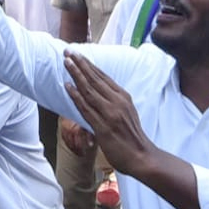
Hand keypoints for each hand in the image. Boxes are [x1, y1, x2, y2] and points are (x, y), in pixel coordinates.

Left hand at [63, 50, 152, 175]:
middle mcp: (117, 102)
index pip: (103, 76)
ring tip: (66, 62)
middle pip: (95, 79)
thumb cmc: (132, 136)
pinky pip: (86, 108)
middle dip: (80, 64)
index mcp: (123, 97)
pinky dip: (76, 96)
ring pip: (89, 90)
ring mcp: (110, 114)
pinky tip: (67, 86)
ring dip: (76, 75)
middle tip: (68, 51)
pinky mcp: (103, 127)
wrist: (143, 157)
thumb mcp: (126, 112)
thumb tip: (98, 92)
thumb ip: (113, 102)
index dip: (89, 64)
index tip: (78, 54)